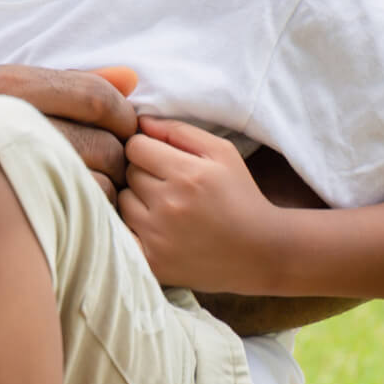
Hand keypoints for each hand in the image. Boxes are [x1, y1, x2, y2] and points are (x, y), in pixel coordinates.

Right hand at [0, 64, 138, 204]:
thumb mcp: (9, 96)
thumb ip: (72, 84)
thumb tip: (131, 79)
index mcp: (8, 85)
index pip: (96, 95)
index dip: (120, 116)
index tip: (118, 130)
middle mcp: (15, 124)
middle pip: (105, 143)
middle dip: (114, 158)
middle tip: (102, 166)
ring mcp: (22, 171)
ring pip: (102, 181)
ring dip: (104, 190)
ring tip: (79, 190)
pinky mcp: (29, 213)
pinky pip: (85, 215)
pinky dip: (90, 217)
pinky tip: (70, 213)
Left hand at [119, 117, 283, 293]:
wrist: (262, 251)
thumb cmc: (241, 196)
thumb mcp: (222, 152)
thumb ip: (178, 131)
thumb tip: (140, 121)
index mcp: (187, 175)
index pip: (134, 146)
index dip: (146, 148)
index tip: (161, 158)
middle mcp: (169, 205)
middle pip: (128, 173)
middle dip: (144, 173)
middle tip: (168, 185)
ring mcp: (158, 236)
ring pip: (122, 201)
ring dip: (137, 201)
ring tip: (165, 208)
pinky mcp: (153, 262)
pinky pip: (121, 232)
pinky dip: (131, 228)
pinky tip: (152, 228)